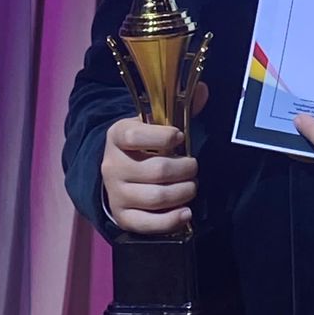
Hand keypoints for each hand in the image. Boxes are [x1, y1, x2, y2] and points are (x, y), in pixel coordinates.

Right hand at [101, 82, 207, 233]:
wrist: (118, 172)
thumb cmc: (144, 144)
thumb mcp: (155, 123)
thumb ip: (180, 108)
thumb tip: (202, 90)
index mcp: (117, 136)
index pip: (135, 136)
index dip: (163, 136)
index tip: (179, 137)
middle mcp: (112, 165)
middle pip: (156, 171)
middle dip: (185, 169)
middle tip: (193, 166)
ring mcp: (115, 193)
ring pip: (156, 198)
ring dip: (183, 192)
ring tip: (192, 186)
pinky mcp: (121, 217)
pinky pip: (147, 224)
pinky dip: (170, 221)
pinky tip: (186, 213)